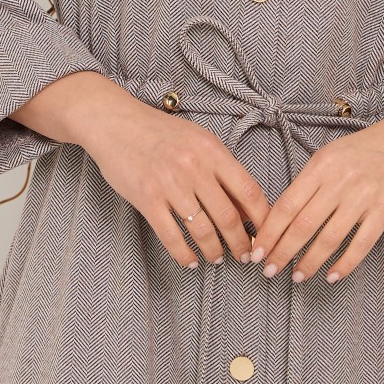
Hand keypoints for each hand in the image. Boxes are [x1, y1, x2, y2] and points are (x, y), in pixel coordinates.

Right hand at [86, 99, 272, 272]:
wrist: (116, 122)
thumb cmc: (160, 132)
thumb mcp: (198, 140)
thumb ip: (221, 168)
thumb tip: (245, 206)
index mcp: (212, 150)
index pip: (249, 191)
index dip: (263, 219)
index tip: (266, 235)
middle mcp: (194, 167)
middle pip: (228, 216)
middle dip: (241, 242)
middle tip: (245, 255)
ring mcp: (169, 184)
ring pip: (201, 230)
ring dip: (214, 251)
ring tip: (217, 258)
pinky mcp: (147, 198)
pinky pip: (171, 236)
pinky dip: (184, 254)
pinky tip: (190, 261)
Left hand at [246, 98, 383, 283]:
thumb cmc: (364, 150)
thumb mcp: (330, 155)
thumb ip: (309, 182)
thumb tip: (282, 216)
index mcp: (321, 165)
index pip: (287, 204)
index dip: (269, 232)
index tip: (257, 251)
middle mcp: (340, 181)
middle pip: (304, 224)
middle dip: (282, 252)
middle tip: (269, 270)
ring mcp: (363, 196)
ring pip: (330, 238)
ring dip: (310, 262)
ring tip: (297, 277)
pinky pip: (361, 244)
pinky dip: (345, 264)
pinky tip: (332, 276)